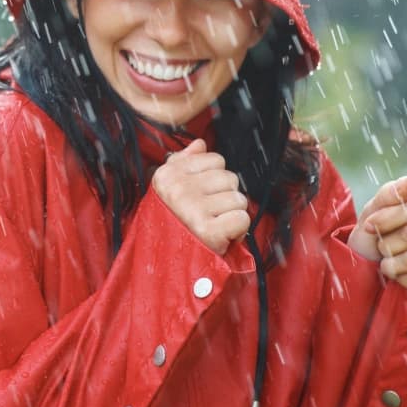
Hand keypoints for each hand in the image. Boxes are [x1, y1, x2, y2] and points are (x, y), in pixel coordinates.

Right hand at [151, 139, 249, 254]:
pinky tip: (222, 237)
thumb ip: (184, 163)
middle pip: (230, 178)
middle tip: (210, 216)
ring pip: (238, 199)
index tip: (201, 197)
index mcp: (167, 175)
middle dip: (226, 198)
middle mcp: (178, 189)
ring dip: (232, 215)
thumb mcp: (169, 190)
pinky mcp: (208, 231)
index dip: (214, 181)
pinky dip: (238, 231)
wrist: (164, 263)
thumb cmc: (172, 223)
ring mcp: (193, 209)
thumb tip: (200, 144)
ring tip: (215, 226)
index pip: (215, 160)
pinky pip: (242, 219)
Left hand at [348, 176, 406, 301]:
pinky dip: (403, 279)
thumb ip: (387, 194)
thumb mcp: (373, 210)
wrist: (375, 262)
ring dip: (392, 263)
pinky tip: (398, 275)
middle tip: (379, 247)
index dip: (388, 218)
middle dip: (387, 244)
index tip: (368, 226)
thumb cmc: (376, 230)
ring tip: (385, 262)